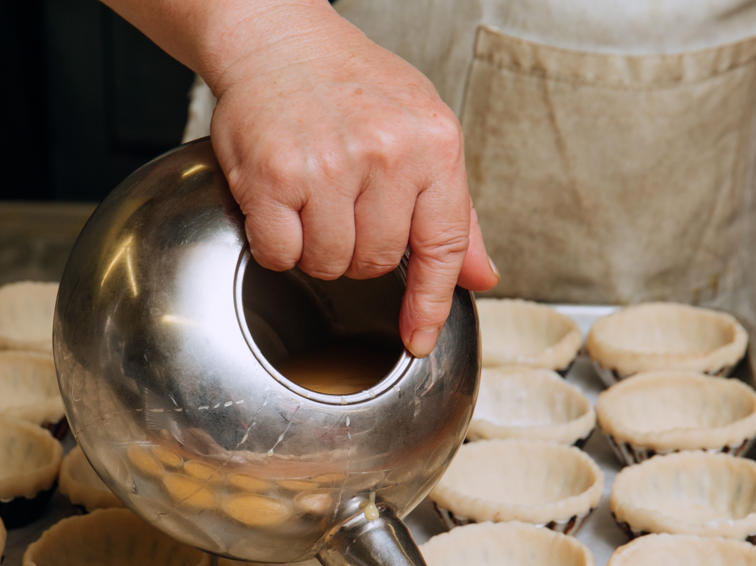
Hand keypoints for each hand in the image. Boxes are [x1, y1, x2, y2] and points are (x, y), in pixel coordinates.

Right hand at [204, 11, 498, 355]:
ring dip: (314, 247)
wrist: (277, 38)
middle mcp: (386, 154)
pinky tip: (278, 206)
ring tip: (310, 198)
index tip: (417, 338)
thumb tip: (481, 276)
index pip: (443, 246)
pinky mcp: (274, 176)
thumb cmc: (348, 82)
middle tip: (340, 206)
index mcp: (433, 143)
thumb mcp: (422, 130)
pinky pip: (281, 253)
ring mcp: (329, 166)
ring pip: (328, 263)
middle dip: (355, 250)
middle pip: (375, 263)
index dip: (429, 302)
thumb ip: (453, 212)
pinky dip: (275, 243)